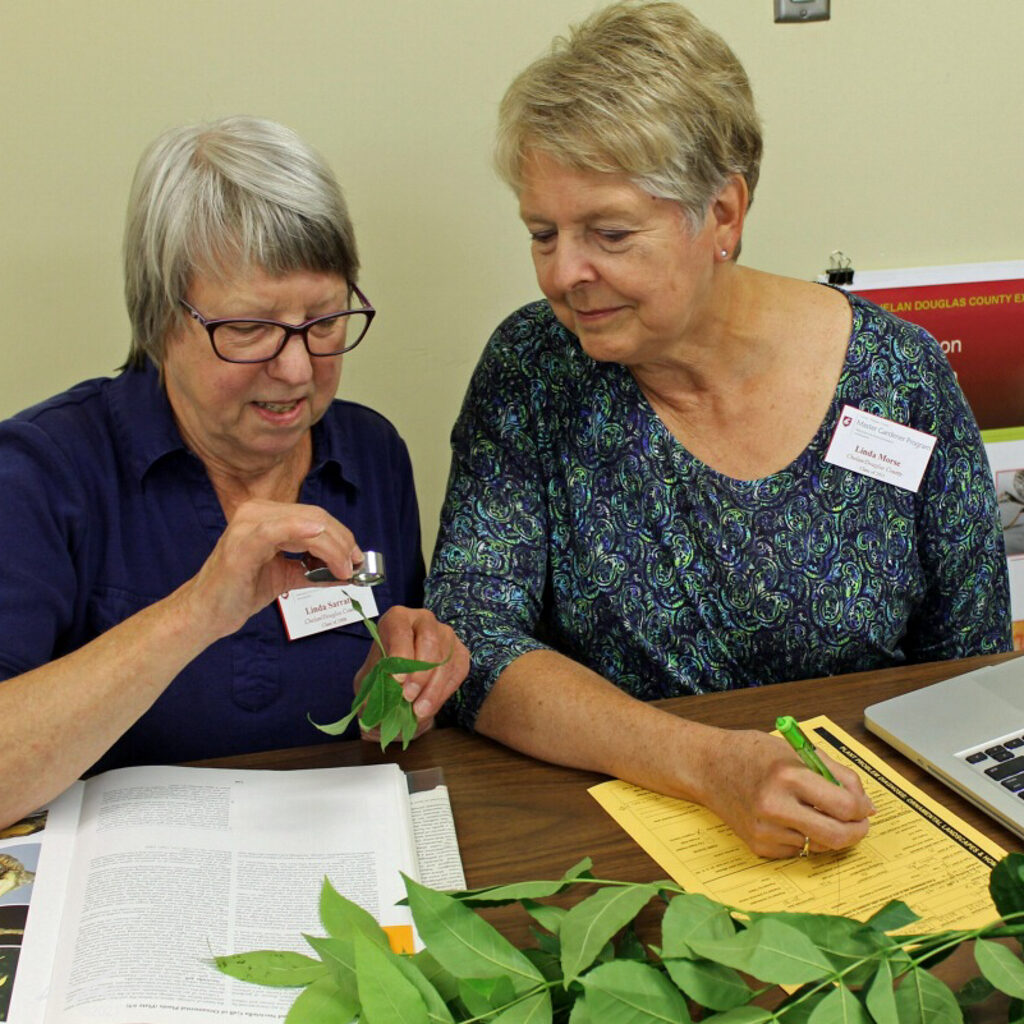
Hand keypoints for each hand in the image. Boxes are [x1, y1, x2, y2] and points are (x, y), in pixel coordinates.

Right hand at [178, 499, 363, 640]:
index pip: (315, 517)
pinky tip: (321, 542)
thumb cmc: (239, 592)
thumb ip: (312, 570)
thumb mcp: (285, 576)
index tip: (356, 559)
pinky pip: (278, 531)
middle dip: (342, 542)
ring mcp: (248, 524)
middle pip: (316, 518)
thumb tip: (346, 571)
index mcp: (266, 516)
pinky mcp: (243, 543)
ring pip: (307, 525)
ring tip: (344, 570)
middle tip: (354, 566)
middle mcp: (257, 512)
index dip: (341, 536)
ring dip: (332, 547)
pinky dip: (304, 533)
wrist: (205, 613)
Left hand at [355, 606, 469, 740]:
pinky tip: (429, 706)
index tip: (397, 679)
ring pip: (445, 659)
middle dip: (420, 673)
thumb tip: (392, 689)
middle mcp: (424, 620)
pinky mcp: (460, 653)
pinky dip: (443, 693)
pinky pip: (457, 672)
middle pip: (429, 641)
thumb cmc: (382, 678)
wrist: (397, 689)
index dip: (400, 653)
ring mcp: (445, 635)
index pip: (401, 629)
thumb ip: (378, 682)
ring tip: (418, 710)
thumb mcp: (371, 680)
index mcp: (396, 618)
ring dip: (432, 689)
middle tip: (408, 697)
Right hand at [695, 729, 874, 858]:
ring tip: (815, 811)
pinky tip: (790, 818)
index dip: (861, 808)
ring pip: (819, 845)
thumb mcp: (797, 751)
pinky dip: (804, 837)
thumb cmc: (752, 754)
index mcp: (787, 776)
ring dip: (827, 832)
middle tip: (859, 823)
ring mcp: (765, 830)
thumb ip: (836, 775)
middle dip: (856, 831)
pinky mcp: (758, 847)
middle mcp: (775, 806)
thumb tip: (865, 805)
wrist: (707, 767)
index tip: (864, 806)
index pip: (843, 805)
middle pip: (836, 836)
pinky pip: (798, 850)